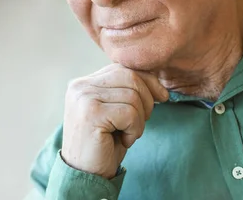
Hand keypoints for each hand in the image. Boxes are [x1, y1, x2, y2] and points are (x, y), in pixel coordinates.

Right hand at [60, 64, 168, 178]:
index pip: (123, 68)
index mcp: (84, 83)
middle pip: (130, 76)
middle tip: (142, 121)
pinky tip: (124, 141)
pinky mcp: (91, 114)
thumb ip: (126, 91)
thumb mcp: (116, 111)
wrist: (85, 176)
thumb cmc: (104, 144)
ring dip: (140, 120)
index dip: (147, 80)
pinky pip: (130, 113)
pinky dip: (135, 129)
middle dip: (147, 99)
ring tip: (128, 134)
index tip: (162, 97)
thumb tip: (157, 80)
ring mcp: (84, 99)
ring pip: (133, 96)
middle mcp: (80, 86)